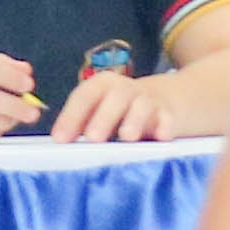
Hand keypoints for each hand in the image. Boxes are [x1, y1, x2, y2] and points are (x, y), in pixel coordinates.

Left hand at [47, 64, 176, 143]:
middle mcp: (125, 90)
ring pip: (142, 105)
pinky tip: (161, 136)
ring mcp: (149, 101)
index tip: (60, 139)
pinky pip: (167, 118)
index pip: (85, 96)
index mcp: (103, 86)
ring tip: (127, 137)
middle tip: (93, 138)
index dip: (71, 116)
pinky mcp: (169, 115)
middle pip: (115, 97)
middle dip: (103, 117)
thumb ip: (83, 123)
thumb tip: (61, 144)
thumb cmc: (123, 110)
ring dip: (134, 120)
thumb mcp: (102, 110)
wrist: (168, 99)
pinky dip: (165, 126)